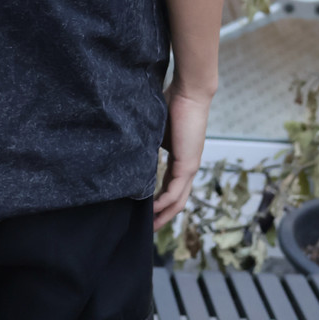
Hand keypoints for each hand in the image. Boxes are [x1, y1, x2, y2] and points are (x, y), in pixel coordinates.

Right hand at [153, 82, 212, 230]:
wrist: (189, 92)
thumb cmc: (173, 101)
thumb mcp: (155, 127)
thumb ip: (147, 140)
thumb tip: (128, 146)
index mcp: (181, 157)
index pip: (170, 185)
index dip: (159, 199)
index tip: (145, 209)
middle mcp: (188, 165)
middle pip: (177, 199)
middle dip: (163, 216)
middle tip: (148, 227)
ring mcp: (190, 166)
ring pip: (178, 199)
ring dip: (165, 215)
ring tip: (150, 226)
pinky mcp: (188, 164)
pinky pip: (175, 191)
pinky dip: (165, 203)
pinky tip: (152, 210)